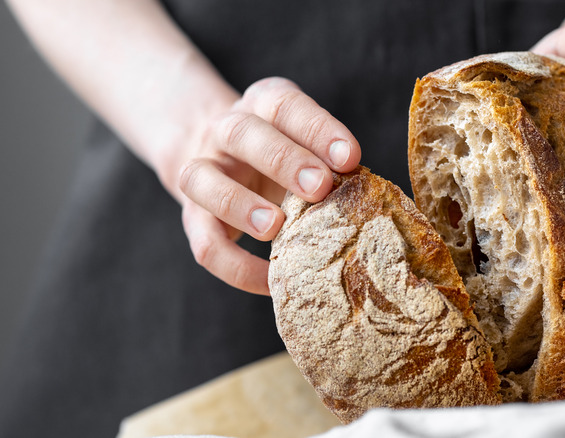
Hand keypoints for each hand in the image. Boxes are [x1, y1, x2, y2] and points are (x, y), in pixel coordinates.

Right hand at [167, 77, 360, 294]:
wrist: (220, 158)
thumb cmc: (284, 155)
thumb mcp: (306, 145)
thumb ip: (329, 164)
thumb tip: (372, 203)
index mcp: (262, 105)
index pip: (286, 106)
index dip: (318, 129)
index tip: (351, 158)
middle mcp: (224, 131)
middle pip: (242, 134)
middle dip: (283, 160)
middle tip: (320, 187)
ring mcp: (202, 171)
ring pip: (201, 180)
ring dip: (240, 204)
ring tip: (276, 227)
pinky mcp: (192, 217)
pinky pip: (204, 242)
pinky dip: (236, 266)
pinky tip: (271, 281)